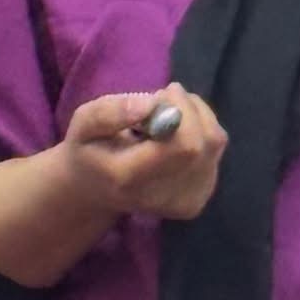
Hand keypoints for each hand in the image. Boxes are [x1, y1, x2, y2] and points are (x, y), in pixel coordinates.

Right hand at [58, 83, 226, 222]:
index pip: (183, 145)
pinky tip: (177, 134)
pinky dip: (202, 130)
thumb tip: (151, 104)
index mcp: (129, 179)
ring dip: (196, 116)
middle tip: (162, 99)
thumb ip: (109, 112)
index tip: (159, 95)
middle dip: (189, 108)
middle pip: (204, 142)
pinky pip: (216, 149)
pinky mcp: (198, 200)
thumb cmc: (90, 151)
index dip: (180, 109)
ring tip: (167, 116)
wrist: (96, 191)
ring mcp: (185, 203)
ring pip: (215, 142)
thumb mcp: (82, 125)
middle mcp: (162, 198)